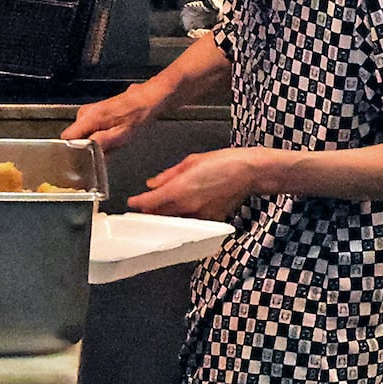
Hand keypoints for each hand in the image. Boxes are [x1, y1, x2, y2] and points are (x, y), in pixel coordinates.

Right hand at [61, 83, 161, 151]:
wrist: (148, 98)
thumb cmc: (138, 115)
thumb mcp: (122, 134)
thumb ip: (101, 142)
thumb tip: (85, 151)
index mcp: (89, 117)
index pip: (66, 138)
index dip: (72, 150)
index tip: (82, 158)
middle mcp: (85, 113)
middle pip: (74, 138)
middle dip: (87, 147)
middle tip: (105, 151)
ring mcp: (89, 112)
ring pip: (83, 135)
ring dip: (95, 142)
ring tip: (113, 142)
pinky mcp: (95, 114)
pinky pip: (90, 130)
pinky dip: (99, 137)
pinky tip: (113, 137)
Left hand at [128, 147, 272, 220]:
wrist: (250, 172)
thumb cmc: (224, 162)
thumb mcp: (191, 161)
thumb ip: (168, 174)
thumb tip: (153, 183)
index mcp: (179, 189)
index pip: (149, 203)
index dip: (137, 203)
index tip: (132, 202)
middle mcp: (187, 206)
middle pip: (159, 216)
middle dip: (151, 212)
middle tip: (146, 207)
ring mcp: (200, 216)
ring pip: (174, 221)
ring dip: (167, 216)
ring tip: (164, 209)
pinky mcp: (211, 221)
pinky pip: (192, 222)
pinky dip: (185, 218)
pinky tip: (186, 210)